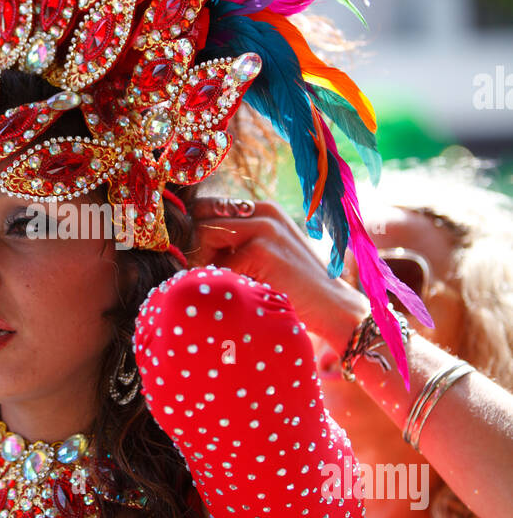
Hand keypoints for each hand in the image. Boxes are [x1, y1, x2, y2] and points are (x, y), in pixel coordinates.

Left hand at [190, 196, 369, 354]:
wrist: (335, 309)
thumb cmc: (293, 289)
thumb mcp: (262, 258)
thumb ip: (231, 247)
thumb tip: (182, 250)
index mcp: (261, 209)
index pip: (205, 208)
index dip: (191, 234)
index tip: (190, 261)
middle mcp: (262, 210)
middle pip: (199, 217)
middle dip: (191, 246)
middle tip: (197, 275)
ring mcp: (264, 227)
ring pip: (202, 234)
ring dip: (199, 261)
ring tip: (215, 285)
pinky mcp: (263, 249)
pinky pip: (217, 263)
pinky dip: (217, 281)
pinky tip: (233, 297)